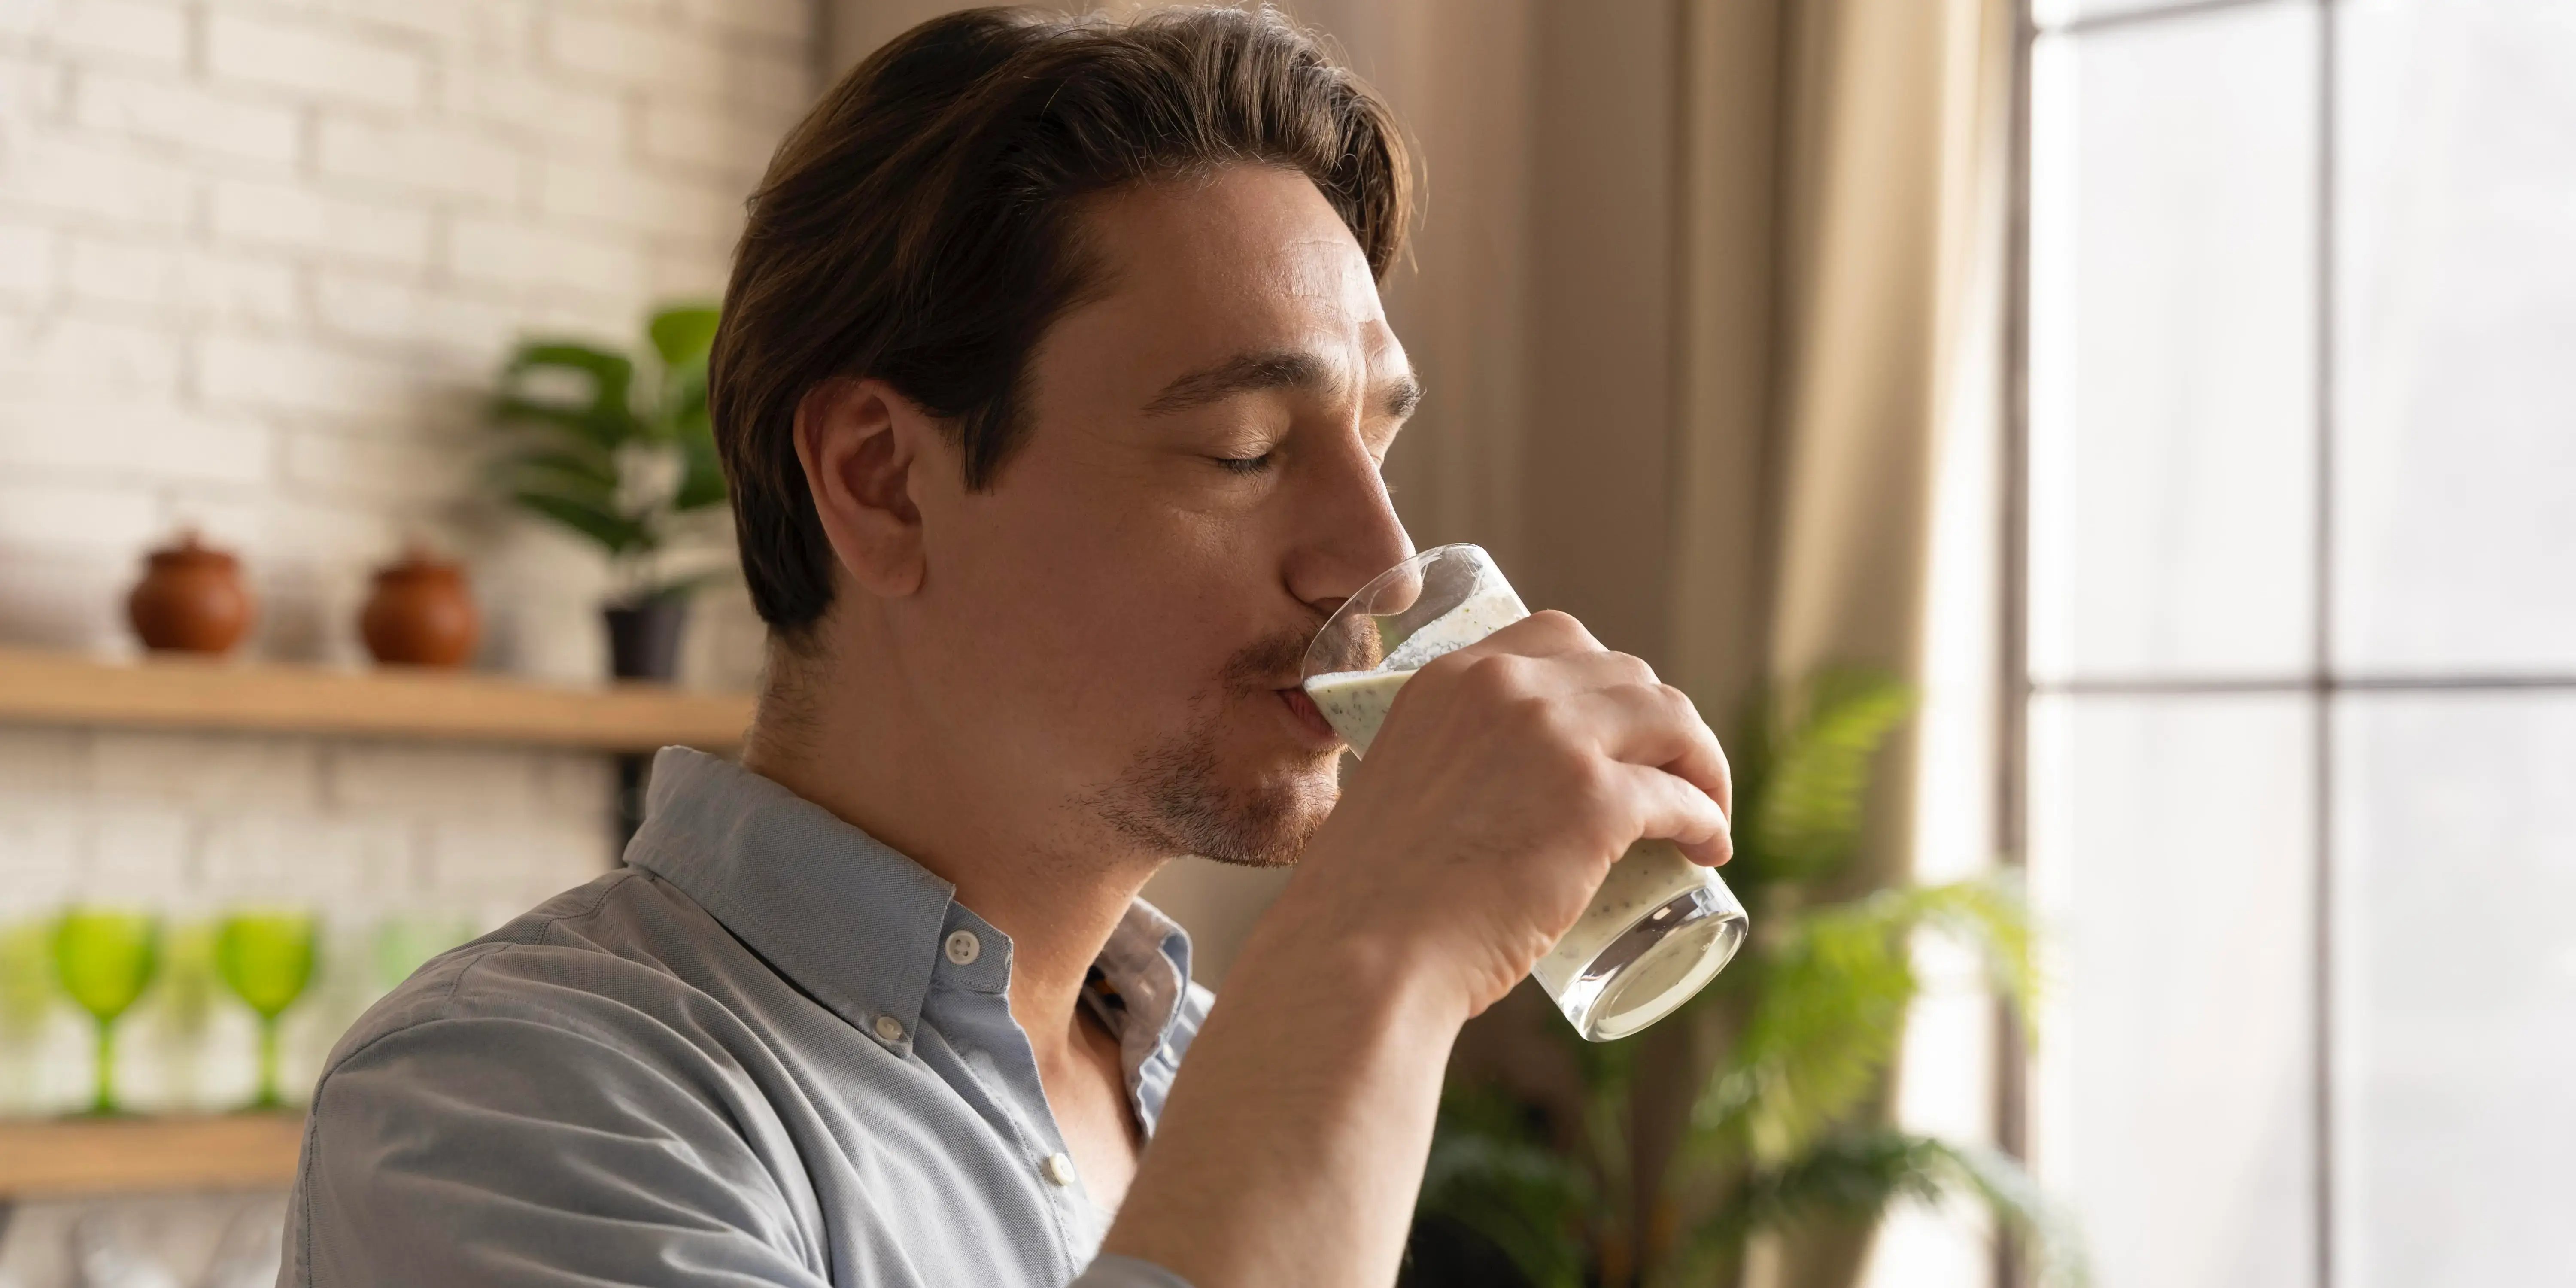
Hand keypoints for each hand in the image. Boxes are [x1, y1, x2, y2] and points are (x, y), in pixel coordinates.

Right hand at [1277, 610, 1732, 1021]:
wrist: (1365, 954)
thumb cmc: (1369, 900)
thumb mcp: (1399, 786)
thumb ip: (1438, 769)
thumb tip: (1483, 801)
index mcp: (1449, 678)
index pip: (1558, 637)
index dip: (1604, 680)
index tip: (1616, 729)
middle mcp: (1506, 687)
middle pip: (1626, 674)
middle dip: (1660, 723)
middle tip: (1668, 777)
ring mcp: (1556, 740)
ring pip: (1670, 720)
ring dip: (1701, 761)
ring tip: (1704, 810)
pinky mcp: (1595, 803)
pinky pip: (1681, 797)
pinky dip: (1707, 819)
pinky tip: (1709, 846)